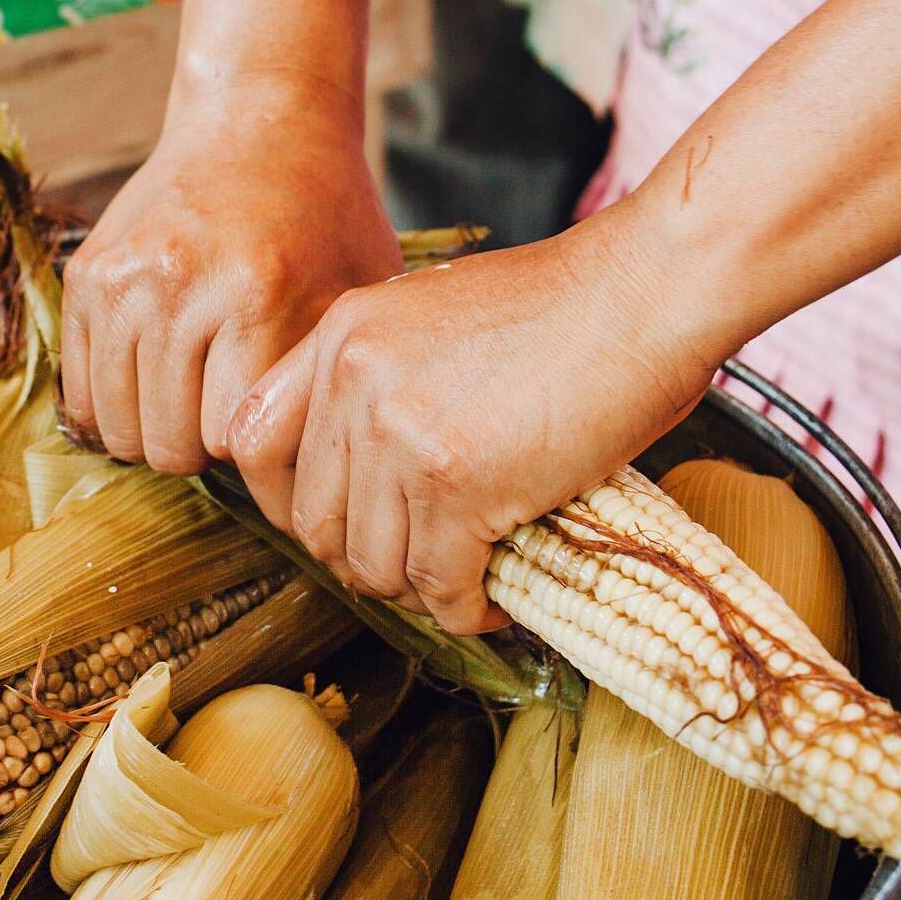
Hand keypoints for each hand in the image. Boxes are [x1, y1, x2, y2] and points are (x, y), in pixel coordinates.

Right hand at [60, 78, 400, 473]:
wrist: (259, 122)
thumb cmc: (325, 217)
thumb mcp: (358, 294)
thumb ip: (329, 385)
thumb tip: (313, 484)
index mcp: (259, 297)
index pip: (234, 443)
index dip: (259, 454)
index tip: (276, 436)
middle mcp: (181, 286)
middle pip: (171, 445)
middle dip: (204, 449)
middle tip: (231, 413)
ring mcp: (124, 280)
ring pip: (120, 429)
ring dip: (157, 428)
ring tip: (195, 395)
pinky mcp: (86, 275)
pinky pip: (81, 393)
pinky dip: (116, 402)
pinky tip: (157, 377)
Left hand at [227, 206, 726, 633]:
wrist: (647, 290)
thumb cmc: (570, 305)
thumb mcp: (438, 314)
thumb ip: (388, 379)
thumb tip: (374, 478)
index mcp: (343, 333)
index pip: (253, 440)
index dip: (286, 503)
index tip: (334, 527)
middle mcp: (353, 380)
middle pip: (313, 523)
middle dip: (365, 561)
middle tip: (420, 568)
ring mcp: (400, 432)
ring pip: (374, 566)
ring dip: (421, 591)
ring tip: (466, 583)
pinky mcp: (457, 483)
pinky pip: (439, 585)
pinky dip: (468, 609)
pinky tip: (498, 598)